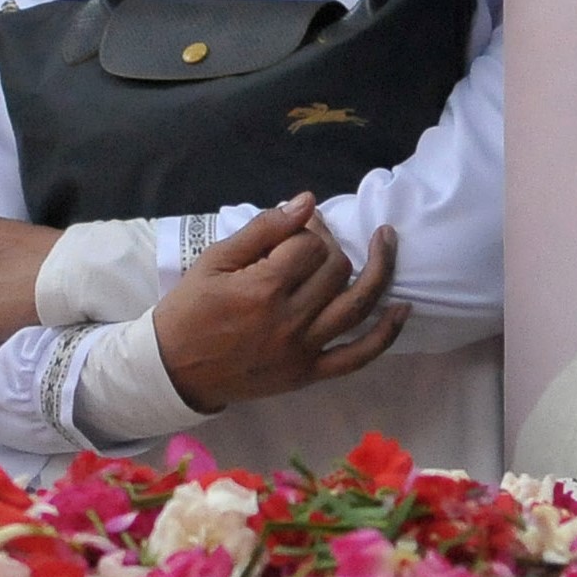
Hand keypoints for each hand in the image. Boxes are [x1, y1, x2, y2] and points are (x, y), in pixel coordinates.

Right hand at [153, 197, 406, 412]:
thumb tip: (307, 202)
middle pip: (336, 269)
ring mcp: (303, 350)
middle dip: (330, 245)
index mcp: (263, 288)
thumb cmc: (191, 309)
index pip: (309, 245)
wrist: (174, 370)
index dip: (305, 230)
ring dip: (379, 270)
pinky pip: (358, 356)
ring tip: (388, 241)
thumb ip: (263, 230)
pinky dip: (385, 334)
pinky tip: (402, 309)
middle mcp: (290, 320)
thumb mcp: (216, 260)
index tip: (293, 229)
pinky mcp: (309, 374)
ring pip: (357, 304)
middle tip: (313, 239)